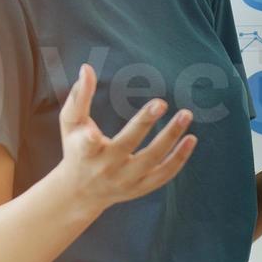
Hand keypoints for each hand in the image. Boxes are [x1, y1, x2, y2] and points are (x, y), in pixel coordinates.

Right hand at [57, 63, 194, 214]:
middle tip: (160, 102)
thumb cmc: (76, 150)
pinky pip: (164, 174)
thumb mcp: (70, 125)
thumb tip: (87, 68)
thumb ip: (79, 97)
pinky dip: (179, 158)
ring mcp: (125, 180)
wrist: (81, 193)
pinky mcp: (140, 188)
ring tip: (186, 114)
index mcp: (84, 152)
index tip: (94, 132)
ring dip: (170, 137)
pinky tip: (191, 138)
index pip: (87, 144)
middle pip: (127, 146)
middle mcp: (105, 168)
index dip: (89, 139)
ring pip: (152, 161)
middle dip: (143, 124)